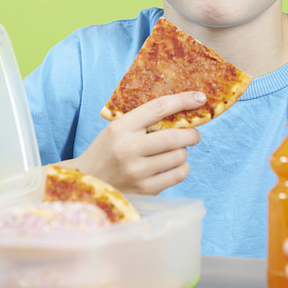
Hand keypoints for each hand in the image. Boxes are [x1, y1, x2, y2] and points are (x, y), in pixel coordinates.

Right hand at [70, 91, 203, 193]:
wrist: (87, 182)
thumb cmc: (106, 150)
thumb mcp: (117, 129)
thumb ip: (142, 120)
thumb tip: (181, 110)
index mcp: (121, 128)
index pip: (158, 108)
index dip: (183, 101)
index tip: (200, 97)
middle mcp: (128, 149)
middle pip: (174, 136)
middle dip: (192, 133)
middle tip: (194, 134)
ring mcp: (136, 171)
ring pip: (179, 156)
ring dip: (183, 151)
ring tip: (175, 150)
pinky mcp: (144, 190)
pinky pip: (177, 175)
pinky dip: (182, 167)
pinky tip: (173, 165)